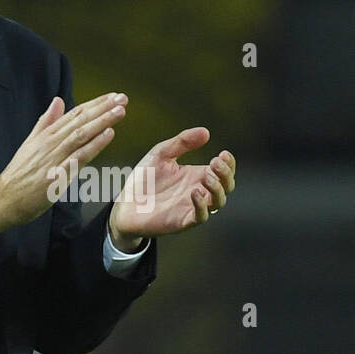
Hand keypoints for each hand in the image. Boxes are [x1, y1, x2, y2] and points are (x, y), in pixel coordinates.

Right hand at [0, 92, 126, 242]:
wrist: (3, 199)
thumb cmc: (18, 174)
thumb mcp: (30, 143)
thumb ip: (46, 122)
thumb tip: (58, 101)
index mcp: (46, 135)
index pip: (74, 114)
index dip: (95, 104)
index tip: (112, 96)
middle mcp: (51, 143)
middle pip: (80, 121)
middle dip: (103, 108)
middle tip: (122, 98)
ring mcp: (54, 158)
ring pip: (82, 135)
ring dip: (102, 121)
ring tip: (119, 111)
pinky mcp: (57, 175)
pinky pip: (79, 157)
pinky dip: (94, 144)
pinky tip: (108, 135)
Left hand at [110, 128, 235, 240]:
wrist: (126, 204)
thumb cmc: (144, 179)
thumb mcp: (161, 154)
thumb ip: (182, 142)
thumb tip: (206, 132)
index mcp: (197, 175)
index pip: (223, 171)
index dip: (229, 164)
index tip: (223, 153)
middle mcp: (199, 191)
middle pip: (226, 186)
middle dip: (226, 174)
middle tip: (216, 162)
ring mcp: (192, 207)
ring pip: (218, 202)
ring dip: (217, 189)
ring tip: (207, 177)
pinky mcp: (183, 221)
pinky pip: (201, 216)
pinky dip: (202, 206)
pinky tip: (195, 192)